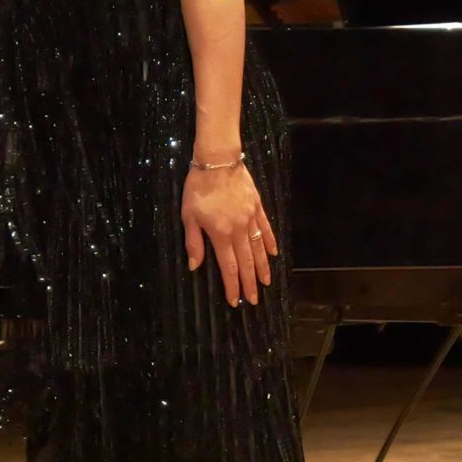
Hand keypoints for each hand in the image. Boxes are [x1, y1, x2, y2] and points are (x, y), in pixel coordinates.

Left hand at [181, 159, 277, 306]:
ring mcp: (251, 218)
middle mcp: (239, 230)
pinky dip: (270, 242)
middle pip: (247, 262)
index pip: (228, 266)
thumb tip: (195, 266)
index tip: (235, 300)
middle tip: (254, 300)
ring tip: (266, 283)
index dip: (232, 285)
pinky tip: (273, 253)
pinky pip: (266, 229)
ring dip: (263, 268)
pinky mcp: (257, 207)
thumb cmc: (198, 187)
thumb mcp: (188, 216)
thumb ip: (194, 242)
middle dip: (250, 283)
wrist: (217, 160)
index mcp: (221, 234)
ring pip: (259, 248)